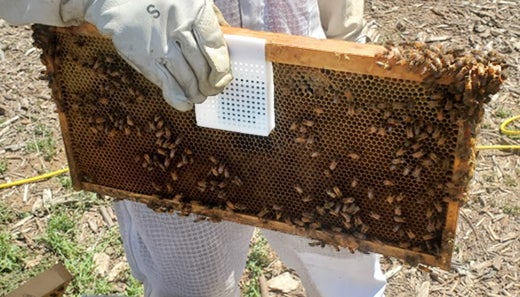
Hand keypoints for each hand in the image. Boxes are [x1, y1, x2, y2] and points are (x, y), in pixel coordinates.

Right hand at [66, 0, 232, 110]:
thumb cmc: (161, 0)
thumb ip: (211, 19)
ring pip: (185, 75)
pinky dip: (176, 96)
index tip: (223, 79)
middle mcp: (178, 27)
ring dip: (195, 91)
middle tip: (212, 90)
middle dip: (210, 83)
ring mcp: (160, 43)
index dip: (222, 68)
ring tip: (199, 97)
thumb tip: (230, 39)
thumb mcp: (191, 0)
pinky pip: (164, 81)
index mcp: (195, 11)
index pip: (215, 46)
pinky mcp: (143, 56)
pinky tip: (184, 103)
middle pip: (201, 64)